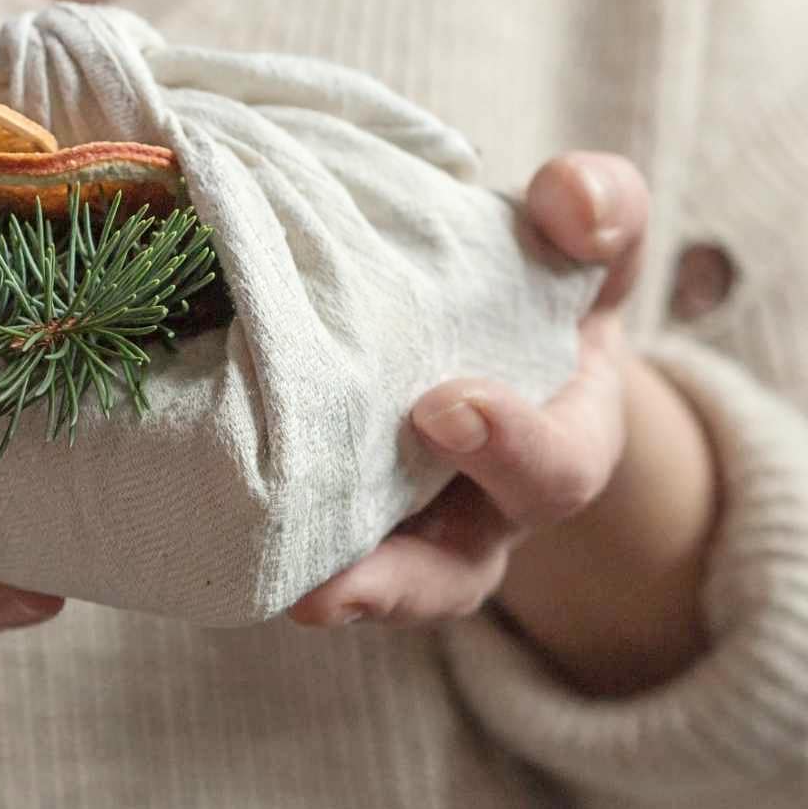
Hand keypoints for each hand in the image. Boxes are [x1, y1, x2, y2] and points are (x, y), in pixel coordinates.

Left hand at [289, 154, 718, 695]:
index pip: (557, 469)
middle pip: (453, 573)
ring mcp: (402, 526)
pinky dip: (264, 552)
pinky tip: (208, 534)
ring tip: (283, 602)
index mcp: (559, 441)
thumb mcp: (581, 230)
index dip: (511, 447)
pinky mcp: (327, 519)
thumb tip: (573, 207)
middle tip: (342, 572)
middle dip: (404, 574)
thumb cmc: (537, 269)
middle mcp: (481, 509)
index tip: (448, 406)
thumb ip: (599, 206)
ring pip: (373, 593)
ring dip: (329, 598)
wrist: (478, 305)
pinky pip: (302, 556)